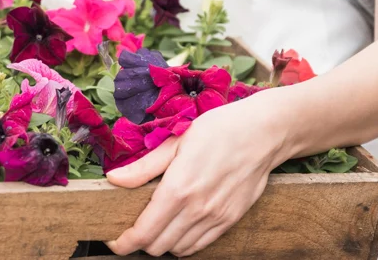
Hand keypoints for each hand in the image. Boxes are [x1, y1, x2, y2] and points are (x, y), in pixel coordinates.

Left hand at [105, 93, 288, 256]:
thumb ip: (143, 167)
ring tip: (157, 225)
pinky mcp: (231, 220)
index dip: (124, 242)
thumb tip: (114, 179)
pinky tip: (179, 226)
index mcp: (178, 188)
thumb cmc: (217, 130)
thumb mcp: (175, 141)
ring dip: (163, 243)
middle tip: (134, 227)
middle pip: (158, 246)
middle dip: (140, 241)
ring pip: (179, 249)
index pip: (144, 232)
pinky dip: (184, 242)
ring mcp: (216, 217)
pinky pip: (201, 245)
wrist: (264, 133)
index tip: (114, 240)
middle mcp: (197, 209)